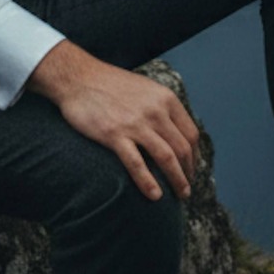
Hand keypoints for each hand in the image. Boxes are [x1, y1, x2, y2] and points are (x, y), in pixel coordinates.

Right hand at [27, 41, 198, 202]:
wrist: (78, 78)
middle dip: (188, 172)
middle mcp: (156, 111)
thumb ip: (161, 108)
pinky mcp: (115, 135)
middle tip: (187, 189)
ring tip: (180, 196)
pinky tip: (155, 196)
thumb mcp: (146, 89)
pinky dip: (148, 182)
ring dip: (177, 180)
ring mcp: (136, 123)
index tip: (191, 169)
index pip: (191, 133)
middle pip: (182, 148)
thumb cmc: (111, 85)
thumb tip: (173, 132)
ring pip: (166, 157)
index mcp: (166, 99)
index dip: (195, 156)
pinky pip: (137, 163)